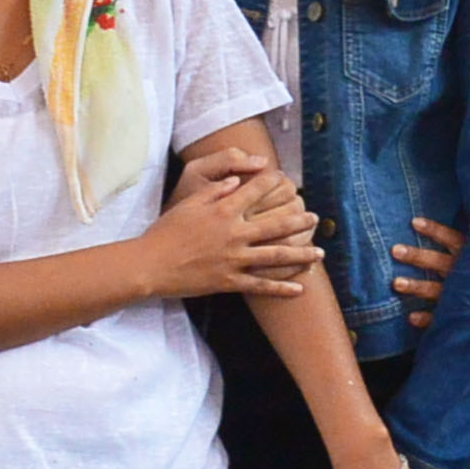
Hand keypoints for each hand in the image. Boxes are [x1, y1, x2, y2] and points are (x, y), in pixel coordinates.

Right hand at [138, 156, 319, 298]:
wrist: (150, 264)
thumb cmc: (166, 231)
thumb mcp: (188, 202)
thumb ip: (215, 191)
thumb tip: (236, 180)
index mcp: (224, 211)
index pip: (256, 192)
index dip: (274, 184)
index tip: (287, 179)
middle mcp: (234, 234)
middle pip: (276, 226)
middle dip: (299, 221)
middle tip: (315, 218)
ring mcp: (234, 259)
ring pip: (276, 256)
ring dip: (300, 254)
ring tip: (320, 253)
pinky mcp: (229, 281)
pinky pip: (261, 285)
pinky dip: (281, 288)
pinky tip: (300, 289)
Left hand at [391, 215, 462, 329]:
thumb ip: (469, 241)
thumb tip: (458, 220)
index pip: (452, 239)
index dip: (435, 230)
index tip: (414, 222)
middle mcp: (466, 273)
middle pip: (438, 262)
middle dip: (416, 256)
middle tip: (395, 250)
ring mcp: (463, 294)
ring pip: (436, 289)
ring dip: (416, 287)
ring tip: (396, 283)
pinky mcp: (463, 314)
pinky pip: (443, 317)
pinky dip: (427, 318)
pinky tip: (411, 318)